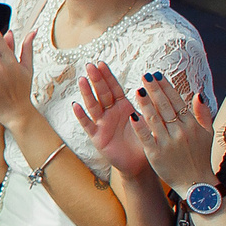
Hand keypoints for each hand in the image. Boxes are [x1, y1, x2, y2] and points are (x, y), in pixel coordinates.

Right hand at [73, 61, 152, 180]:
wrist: (141, 163)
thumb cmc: (146, 140)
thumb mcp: (149, 120)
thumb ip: (149, 106)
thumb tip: (150, 88)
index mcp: (123, 107)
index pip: (114, 88)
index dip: (108, 76)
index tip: (101, 63)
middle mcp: (110, 113)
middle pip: (102, 94)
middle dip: (96, 79)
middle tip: (90, 65)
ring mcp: (102, 124)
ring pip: (93, 106)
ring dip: (87, 93)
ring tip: (82, 80)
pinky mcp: (97, 137)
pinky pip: (88, 125)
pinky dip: (81, 116)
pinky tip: (76, 106)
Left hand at [130, 71, 216, 192]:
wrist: (196, 183)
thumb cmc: (200, 156)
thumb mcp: (207, 134)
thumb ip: (203, 114)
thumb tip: (198, 94)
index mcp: (191, 125)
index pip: (176, 101)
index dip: (166, 87)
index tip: (156, 75)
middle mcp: (180, 131)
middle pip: (165, 106)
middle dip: (154, 90)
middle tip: (144, 76)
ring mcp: (168, 142)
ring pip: (154, 119)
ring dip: (145, 103)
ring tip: (137, 90)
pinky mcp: (156, 153)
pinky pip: (146, 137)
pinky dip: (140, 126)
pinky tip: (132, 115)